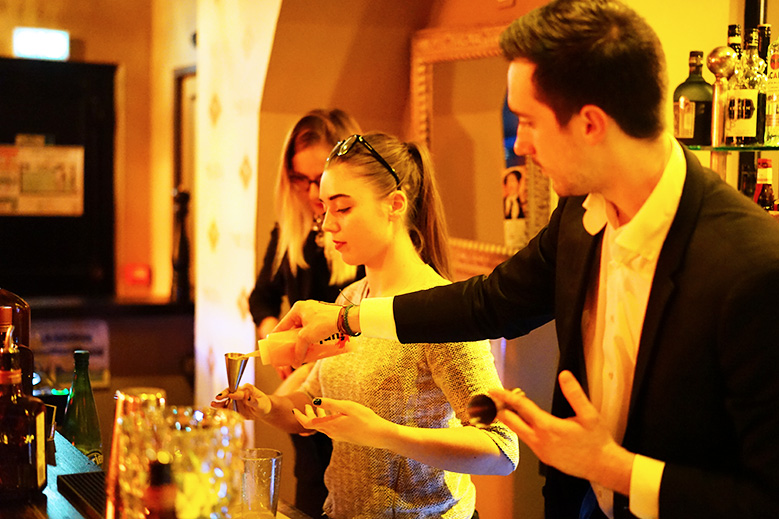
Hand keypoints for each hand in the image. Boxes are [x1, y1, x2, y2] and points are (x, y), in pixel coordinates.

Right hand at [210, 383, 271, 420]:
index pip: (240, 391)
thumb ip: (254, 401)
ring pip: (225, 400)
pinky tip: (214, 410)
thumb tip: (248, 397)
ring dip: (219, 402)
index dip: (235, 393)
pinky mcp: (233, 408)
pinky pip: (226, 408)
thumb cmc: (263, 404)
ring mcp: (235, 400)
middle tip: (218, 397)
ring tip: (212, 404)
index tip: (231, 396)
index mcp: (247, 389)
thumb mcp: (261, 403)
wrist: (262, 411)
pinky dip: (220, 409)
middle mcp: (239, 393)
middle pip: (230, 392)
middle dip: (224, 394)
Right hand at [274, 300, 341, 366]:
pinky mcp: (324, 318)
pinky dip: (311, 339)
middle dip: (291, 341)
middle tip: (288, 351)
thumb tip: (295, 363)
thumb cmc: (325, 323)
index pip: (283, 324)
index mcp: (298, 308)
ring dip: (302, 341)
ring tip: (300, 352)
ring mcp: (315, 313)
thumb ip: (299, 350)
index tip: (273, 347)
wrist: (346, 320)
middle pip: (294, 328)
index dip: (277, 337)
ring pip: (304, 330)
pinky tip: (311, 348)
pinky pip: (313, 330)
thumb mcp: (307, 337)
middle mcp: (305, 308)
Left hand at [292, 397, 393, 447]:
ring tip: (316, 407)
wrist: (379, 435)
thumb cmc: (365, 419)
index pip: (308, 424)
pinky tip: (332, 415)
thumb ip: (330, 404)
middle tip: (304, 405)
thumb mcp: (347, 407)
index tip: (294, 410)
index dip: (300, 417)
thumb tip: (314, 401)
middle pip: (314, 425)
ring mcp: (338, 436)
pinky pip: (330, 429)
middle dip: (307, 415)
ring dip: (317, 417)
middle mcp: (332, 433)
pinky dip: (326, 421)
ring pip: (322, 427)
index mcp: (330, 426)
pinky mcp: (344, 437)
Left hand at [489, 371, 633, 494]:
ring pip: (519, 432)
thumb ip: (575, 394)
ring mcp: (540, 451)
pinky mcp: (544, 458)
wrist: (603, 466)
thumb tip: (564, 376)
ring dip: (512, 420)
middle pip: (512, 422)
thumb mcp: (589, 414)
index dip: (506, 396)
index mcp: (548, 427)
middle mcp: (540, 440)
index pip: (521, 407)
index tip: (494, 391)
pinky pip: (528, 441)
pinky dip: (523, 430)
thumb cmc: (597, 441)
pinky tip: (526, 423)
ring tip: (508, 407)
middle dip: (501, 409)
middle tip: (495, 399)